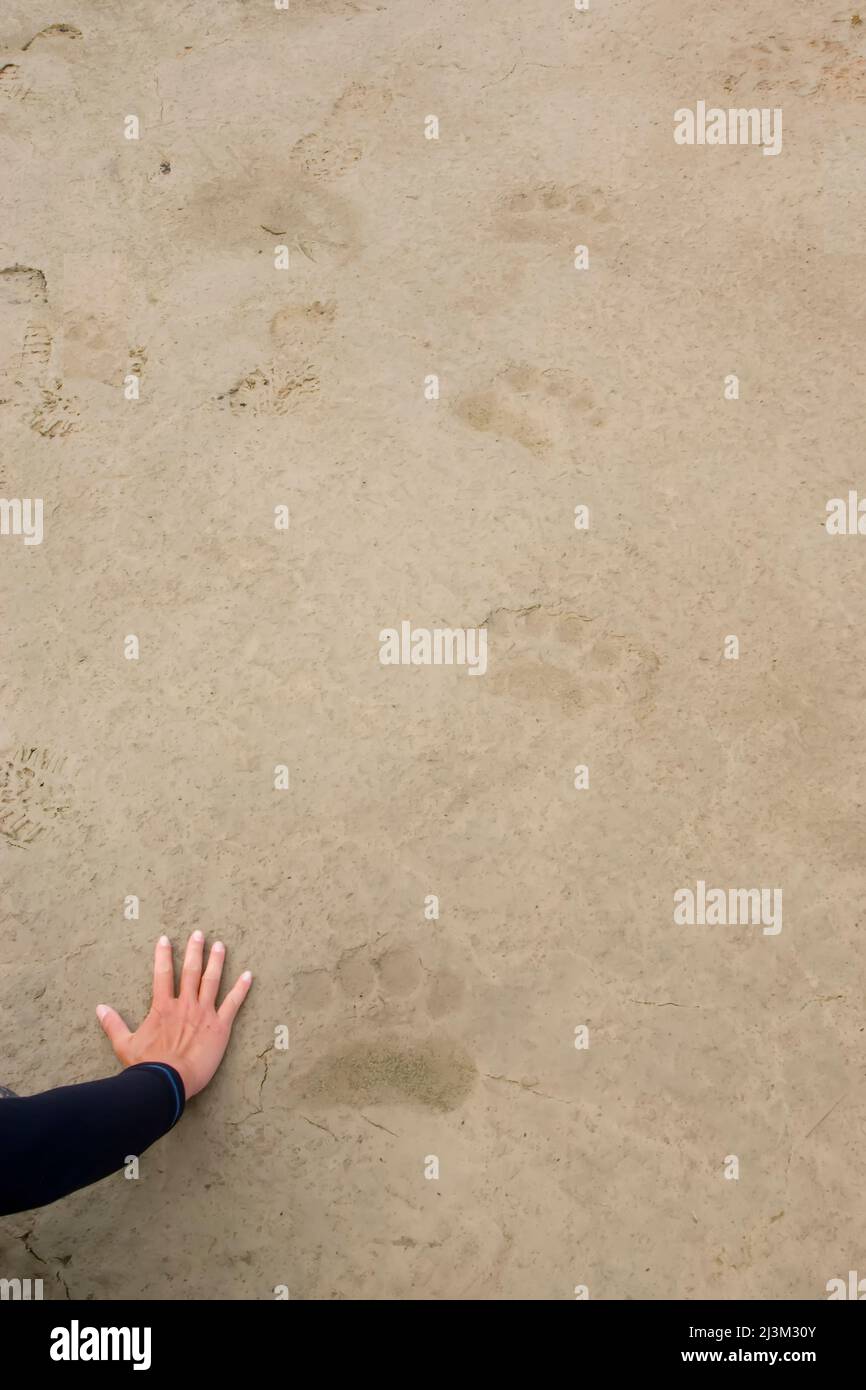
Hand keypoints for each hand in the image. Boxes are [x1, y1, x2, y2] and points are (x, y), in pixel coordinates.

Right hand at [95, 932, 251, 1099]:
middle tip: (199, 933)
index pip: (163, 974)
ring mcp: (204, 1013)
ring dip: (216, 962)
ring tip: (220, 945)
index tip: (165, 939)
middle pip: (191, 971)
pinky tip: (249, 975)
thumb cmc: (146, 1065)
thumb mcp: (124, 1044)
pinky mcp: (220, 1026)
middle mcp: (185, 1005)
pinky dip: (242, 989)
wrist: (169, 1081)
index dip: (163, 955)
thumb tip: (99, 1008)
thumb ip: (113, 1023)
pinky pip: (233, 1003)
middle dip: (195, 950)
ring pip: (212, 981)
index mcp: (163, 1007)